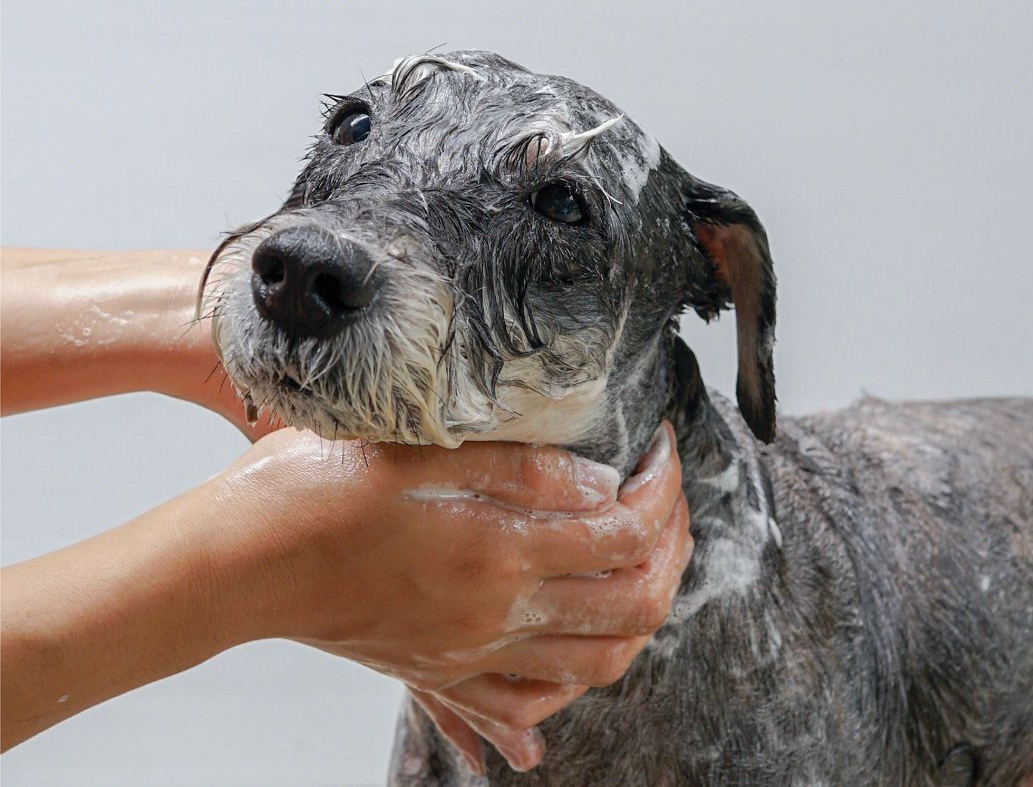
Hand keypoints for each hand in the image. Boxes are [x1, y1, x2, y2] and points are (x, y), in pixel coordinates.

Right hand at [196, 423, 689, 772]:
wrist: (238, 564)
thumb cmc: (313, 493)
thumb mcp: (418, 451)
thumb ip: (521, 468)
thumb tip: (601, 481)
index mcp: (497, 551)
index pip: (625, 530)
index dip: (661, 487)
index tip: (662, 450)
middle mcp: (496, 614)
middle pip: (632, 604)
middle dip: (672, 548)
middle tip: (668, 501)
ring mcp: (472, 652)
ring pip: (599, 663)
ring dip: (643, 615)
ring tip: (645, 564)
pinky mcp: (443, 669)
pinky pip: (530, 702)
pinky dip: (574, 681)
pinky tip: (581, 649)